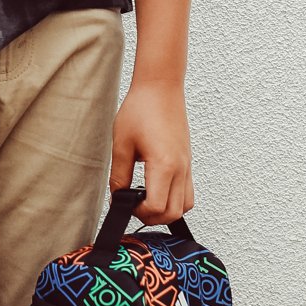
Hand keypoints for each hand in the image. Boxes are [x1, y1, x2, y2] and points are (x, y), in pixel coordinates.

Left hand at [110, 78, 194, 224]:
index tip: (125, 203)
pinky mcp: (187, 161)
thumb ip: (119, 176)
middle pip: (174, 213)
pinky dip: (175, 199)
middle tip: (134, 206)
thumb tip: (118, 197)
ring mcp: (187, 165)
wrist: (161, 87)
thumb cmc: (141, 110)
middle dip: (152, 217)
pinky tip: (158, 188)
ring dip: (167, 211)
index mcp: (164, 165)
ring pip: (185, 205)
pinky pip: (188, 191)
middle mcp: (180, 168)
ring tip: (147, 199)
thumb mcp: (121, 145)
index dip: (139, 213)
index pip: (157, 208)